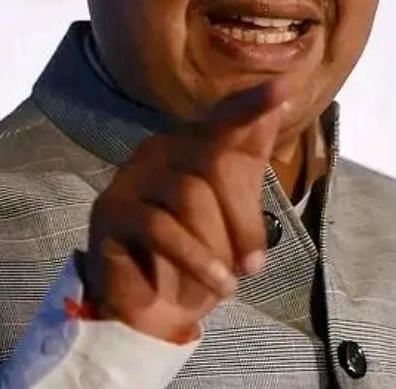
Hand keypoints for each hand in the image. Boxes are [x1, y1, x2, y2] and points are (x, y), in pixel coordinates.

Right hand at [83, 79, 290, 342]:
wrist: (151, 308)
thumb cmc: (198, 254)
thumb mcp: (233, 210)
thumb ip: (250, 160)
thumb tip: (281, 105)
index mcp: (193, 144)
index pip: (225, 118)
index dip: (252, 104)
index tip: (283, 86)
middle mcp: (161, 148)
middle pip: (215, 163)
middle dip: (243, 218)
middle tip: (255, 265)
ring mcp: (131, 175)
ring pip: (191, 195)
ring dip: (217, 245)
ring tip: (227, 281)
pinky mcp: (111, 209)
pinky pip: (162, 228)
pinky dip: (196, 259)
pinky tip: (216, 283)